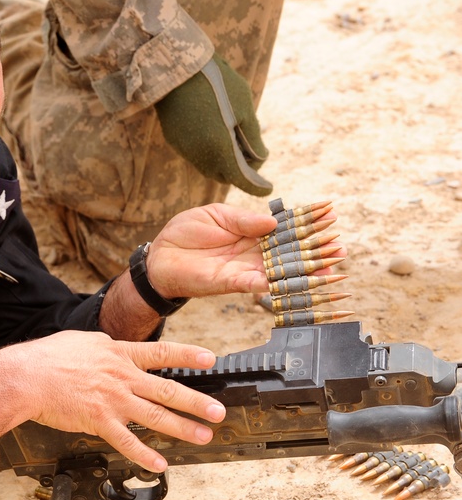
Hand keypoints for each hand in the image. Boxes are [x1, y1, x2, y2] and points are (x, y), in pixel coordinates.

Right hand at [0, 330, 224, 472]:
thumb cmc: (46, 358)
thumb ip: (102, 347)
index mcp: (116, 354)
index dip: (187, 356)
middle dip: (196, 402)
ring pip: (155, 416)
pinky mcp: (99, 421)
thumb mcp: (81, 341)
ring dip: (183, 428)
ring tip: (203, 436)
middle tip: (219, 411)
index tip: (210, 359)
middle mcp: (120, 376)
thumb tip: (111, 347)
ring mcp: (112, 400)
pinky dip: (145, 455)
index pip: (159, 353)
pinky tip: (160, 464)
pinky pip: (127, 442)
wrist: (26, 377)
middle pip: (166, 389)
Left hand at [143, 203, 343, 299]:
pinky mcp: (231, 282)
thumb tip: (273, 221)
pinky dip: (274, 284)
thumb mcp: (216, 215)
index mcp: (251, 232)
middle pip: (289, 252)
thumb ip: (245, 220)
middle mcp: (252, 252)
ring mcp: (244, 269)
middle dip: (315, 250)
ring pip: (280, 271)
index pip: (285, 227)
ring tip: (329, 268)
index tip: (330, 215)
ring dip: (304, 271)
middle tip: (340, 247)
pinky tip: (292, 282)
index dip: (307, 222)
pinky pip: (257, 284)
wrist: (160, 256)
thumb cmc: (185, 233)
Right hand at [154, 54, 271, 196]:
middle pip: (223, 176)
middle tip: (253, 157)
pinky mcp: (175, 140)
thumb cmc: (218, 83)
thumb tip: (259, 158)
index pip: (241, 180)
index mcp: (219, 148)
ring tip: (235, 143)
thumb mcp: (244, 107)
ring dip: (223, 162)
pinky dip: (209, 153)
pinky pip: (196, 156)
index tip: (268, 189)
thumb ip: (253, 138)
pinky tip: (216, 133)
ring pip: (208, 167)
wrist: (177, 68)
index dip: (256, 187)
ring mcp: (184, 149)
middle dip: (239, 172)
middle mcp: (199, 155)